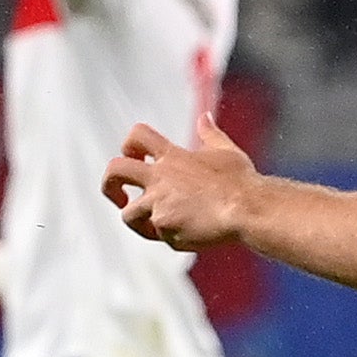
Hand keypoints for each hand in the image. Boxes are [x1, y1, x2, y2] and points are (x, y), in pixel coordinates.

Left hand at [101, 118, 259, 251]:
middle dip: (109, 184)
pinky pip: (158, 236)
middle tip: (118, 196)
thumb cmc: (241, 181)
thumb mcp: (225, 151)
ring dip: (139, 222)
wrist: (247, 209)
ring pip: (128, 215)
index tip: (134, 159)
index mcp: (173, 156)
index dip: (129, 145)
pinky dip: (170, 238)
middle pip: (114, 171)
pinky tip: (191, 234)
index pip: (137, 136)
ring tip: (160, 226)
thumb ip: (210, 134)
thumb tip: (205, 118)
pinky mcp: (164, 228)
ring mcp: (159, 204)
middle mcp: (160, 178)